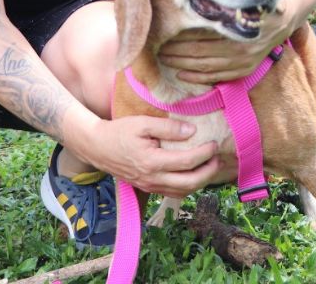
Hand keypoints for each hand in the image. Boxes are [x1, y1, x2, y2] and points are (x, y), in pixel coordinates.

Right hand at [72, 116, 220, 197]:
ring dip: (200, 182)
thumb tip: (192, 131)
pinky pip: (173, 192)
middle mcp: (152, 179)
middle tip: (218, 159)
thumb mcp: (142, 123)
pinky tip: (194, 174)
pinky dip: (187, 186)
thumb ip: (168, 127)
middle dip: (209, 172)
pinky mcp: (147, 188)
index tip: (214, 144)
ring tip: (210, 167)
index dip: (205, 154)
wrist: (97, 147)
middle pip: (190, 183)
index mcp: (152, 162)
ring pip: (183, 192)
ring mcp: (149, 186)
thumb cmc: (119, 132)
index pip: (187, 162)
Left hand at [159, 0, 300, 83]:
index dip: (180, 40)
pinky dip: (198, 77)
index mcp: (238, 31)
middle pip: (201, 54)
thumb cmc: (257, 4)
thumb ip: (221, 5)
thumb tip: (190, 4)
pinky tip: (182, 74)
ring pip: (207, 67)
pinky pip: (218, 77)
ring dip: (183, 65)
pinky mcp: (246, 69)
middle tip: (158, 48)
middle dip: (176, 53)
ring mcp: (245, 62)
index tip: (164, 36)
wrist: (284, 17)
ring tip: (165, 60)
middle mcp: (242, 49)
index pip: (202, 39)